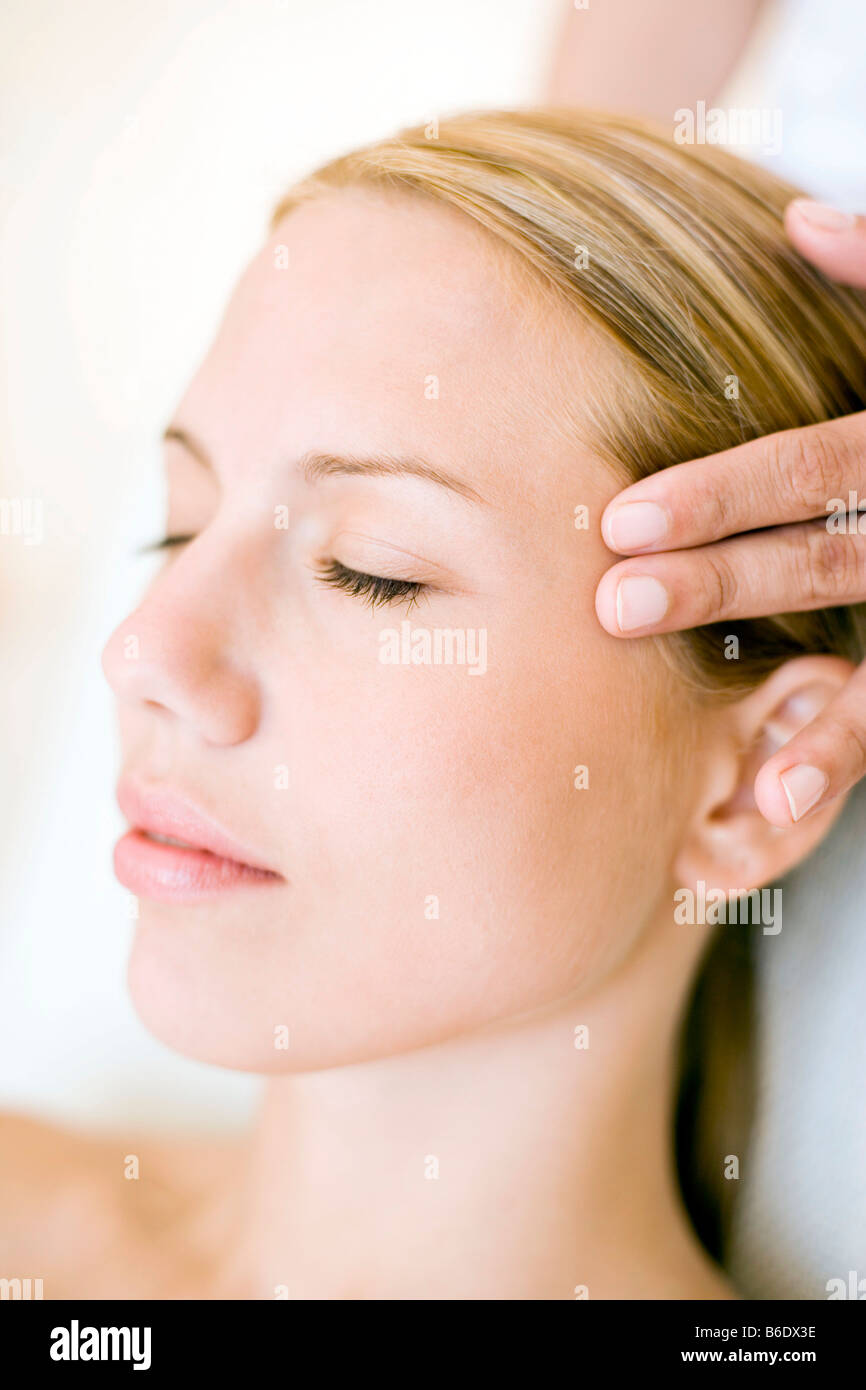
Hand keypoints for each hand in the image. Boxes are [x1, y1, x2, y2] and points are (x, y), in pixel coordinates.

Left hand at [595, 199, 865, 828]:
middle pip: (830, 565)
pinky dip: (843, 750)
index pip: (818, 466)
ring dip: (819, 728)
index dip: (725, 496)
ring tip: (742, 777)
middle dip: (724, 589)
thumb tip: (798, 221)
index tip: (624, 524)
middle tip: (614, 608)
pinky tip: (782, 802)